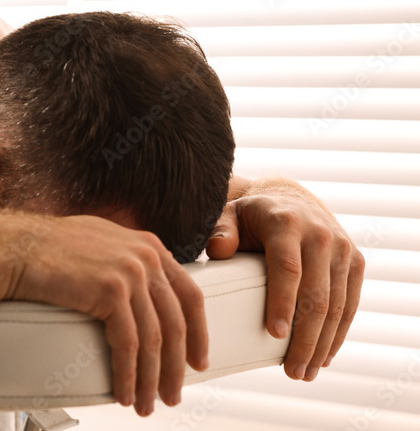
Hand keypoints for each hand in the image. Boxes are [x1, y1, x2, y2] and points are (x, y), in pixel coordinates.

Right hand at [10, 215, 207, 416]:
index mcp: (149, 245)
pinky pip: (129, 345)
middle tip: (172, 394)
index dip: (198, 334)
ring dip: (152, 380)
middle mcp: (146, 256)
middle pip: (176, 323)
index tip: (197, 362)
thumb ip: (127, 261)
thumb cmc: (47, 250)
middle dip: (177, 367)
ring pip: (155, 340)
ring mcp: (131, 271)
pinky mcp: (111, 290)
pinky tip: (126, 393)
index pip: (189, 295)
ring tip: (147, 404)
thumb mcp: (101, 244)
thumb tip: (142, 293)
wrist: (15, 249)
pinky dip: (129, 375)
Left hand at [206, 189, 364, 381]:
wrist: (291, 200)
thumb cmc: (251, 217)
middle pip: (316, 295)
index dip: (282, 303)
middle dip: (304, 338)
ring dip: (322, 344)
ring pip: (337, 306)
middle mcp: (319, 235)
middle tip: (291, 371)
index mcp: (286, 224)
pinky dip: (338, 334)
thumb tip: (218, 251)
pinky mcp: (355, 262)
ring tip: (304, 373)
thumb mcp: (230, 215)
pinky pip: (350, 304)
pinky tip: (324, 357)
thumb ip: (221, 231)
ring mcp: (342, 249)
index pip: (287, 268)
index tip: (274, 335)